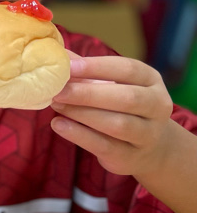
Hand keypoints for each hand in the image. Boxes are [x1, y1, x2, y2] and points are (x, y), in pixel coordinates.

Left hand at [50, 55, 174, 178]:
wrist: (149, 148)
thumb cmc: (121, 107)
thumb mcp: (110, 85)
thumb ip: (86, 71)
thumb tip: (57, 55)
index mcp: (151, 81)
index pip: (128, 69)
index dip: (97, 67)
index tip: (69, 67)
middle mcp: (157, 106)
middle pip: (127, 98)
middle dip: (88, 93)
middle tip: (57, 90)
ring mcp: (148, 134)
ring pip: (118, 124)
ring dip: (82, 113)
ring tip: (55, 104)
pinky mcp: (131, 157)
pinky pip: (105, 145)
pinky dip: (79, 135)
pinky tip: (58, 124)